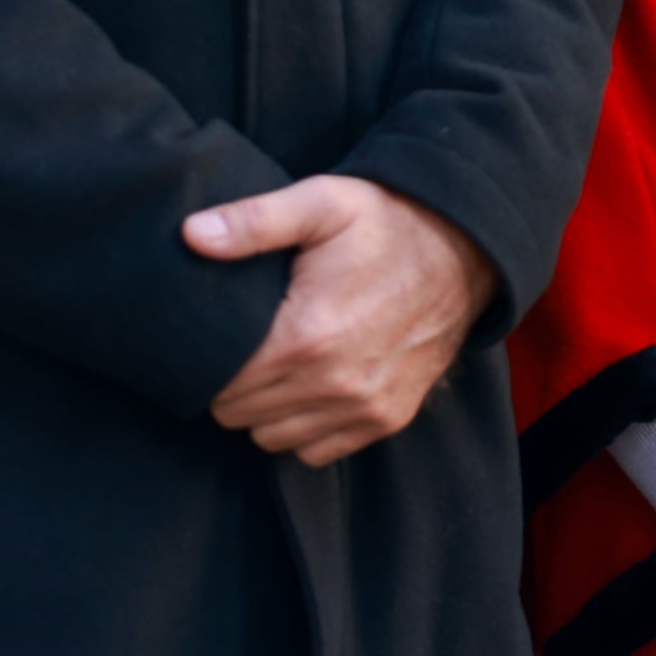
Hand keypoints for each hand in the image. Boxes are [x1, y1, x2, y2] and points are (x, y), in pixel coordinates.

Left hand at [187, 177, 500, 464]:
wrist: (465, 247)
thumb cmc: (385, 223)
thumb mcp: (320, 204)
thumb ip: (252, 222)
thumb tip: (191, 235)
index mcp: (306, 335)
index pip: (220, 384)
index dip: (209, 361)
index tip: (218, 336)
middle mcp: (335, 383)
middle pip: (238, 415)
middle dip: (232, 384)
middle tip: (247, 346)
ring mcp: (364, 406)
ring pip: (271, 439)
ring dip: (265, 409)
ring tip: (277, 365)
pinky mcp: (388, 418)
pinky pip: (316, 451)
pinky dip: (304, 427)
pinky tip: (310, 386)